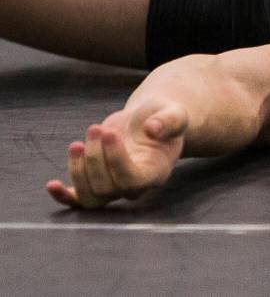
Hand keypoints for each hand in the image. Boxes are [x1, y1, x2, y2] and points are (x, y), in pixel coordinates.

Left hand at [46, 100, 187, 208]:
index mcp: (156, 172)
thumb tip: (153, 129)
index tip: (110, 133)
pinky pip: (79, 200)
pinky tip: (52, 185)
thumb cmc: (164, 118)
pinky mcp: (97, 182)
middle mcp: (135, 186)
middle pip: (107, 187)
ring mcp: (115, 187)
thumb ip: (168, 121)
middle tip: (96, 128)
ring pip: (90, 196)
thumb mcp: (174, 113)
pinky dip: (64, 196)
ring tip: (78, 143)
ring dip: (78, 170)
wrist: (149, 120)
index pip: (132, 180)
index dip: (116, 160)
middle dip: (95, 157)